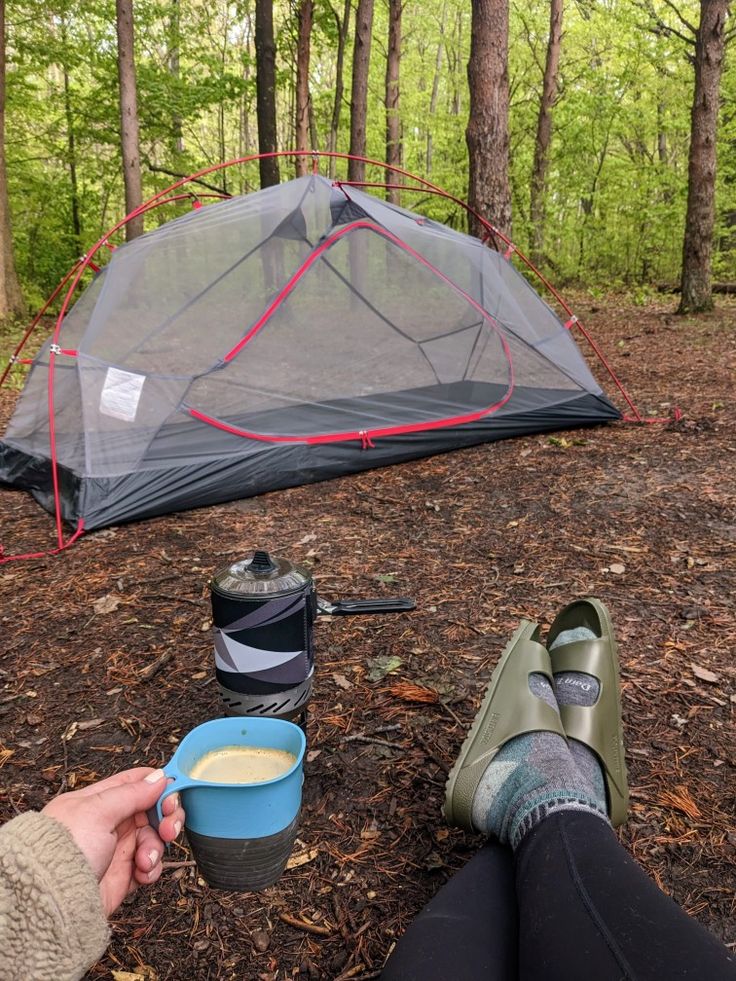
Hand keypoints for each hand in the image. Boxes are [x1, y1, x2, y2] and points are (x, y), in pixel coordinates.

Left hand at [42, 767, 184, 916]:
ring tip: (144, 859)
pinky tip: (141, 872)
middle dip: (166, 818)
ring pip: (154, 838)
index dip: (159, 786)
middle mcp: (109, 823)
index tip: (173, 794)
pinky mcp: (122, 876)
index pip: (136, 782)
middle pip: (152, 810)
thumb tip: (159, 777)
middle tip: (168, 828)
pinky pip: (150, 866)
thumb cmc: (61, 852)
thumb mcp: (97, 811)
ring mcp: (116, 849)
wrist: (50, 903)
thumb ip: (131, 793)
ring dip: (156, 847)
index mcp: (99, 801)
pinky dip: (151, 869)